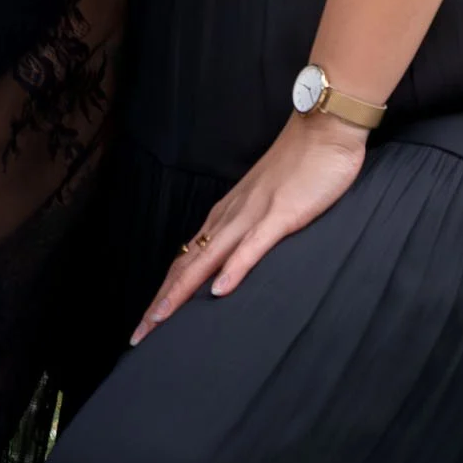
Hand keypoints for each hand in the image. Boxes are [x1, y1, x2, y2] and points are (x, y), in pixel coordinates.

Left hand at [131, 111, 367, 342]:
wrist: (323, 126)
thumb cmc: (301, 165)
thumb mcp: (267, 204)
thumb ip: (250, 231)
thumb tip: (236, 262)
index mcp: (226, 216)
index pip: (186, 261)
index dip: (164, 293)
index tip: (147, 323)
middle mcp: (230, 217)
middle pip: (186, 266)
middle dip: (161, 302)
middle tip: (139, 336)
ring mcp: (253, 214)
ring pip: (207, 258)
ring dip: (181, 291)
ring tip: (160, 321)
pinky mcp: (281, 214)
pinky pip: (252, 246)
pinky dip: (234, 269)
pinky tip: (220, 291)